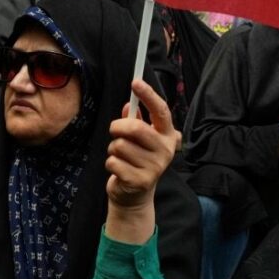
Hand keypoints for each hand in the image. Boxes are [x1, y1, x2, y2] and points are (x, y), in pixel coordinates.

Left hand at [106, 79, 180, 211]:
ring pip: (120, 145)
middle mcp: (165, 150)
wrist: (135, 196)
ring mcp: (155, 167)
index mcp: (167, 136)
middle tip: (115, 132)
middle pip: (135, 128)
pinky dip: (110, 164)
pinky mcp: (141, 180)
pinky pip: (113, 161)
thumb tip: (128, 106)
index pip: (161, 111)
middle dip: (118, 127)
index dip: (148, 95)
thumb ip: (135, 121)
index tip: (135, 82)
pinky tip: (119, 170)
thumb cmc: (136, 161)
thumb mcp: (138, 140)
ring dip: (113, 149)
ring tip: (121, 157)